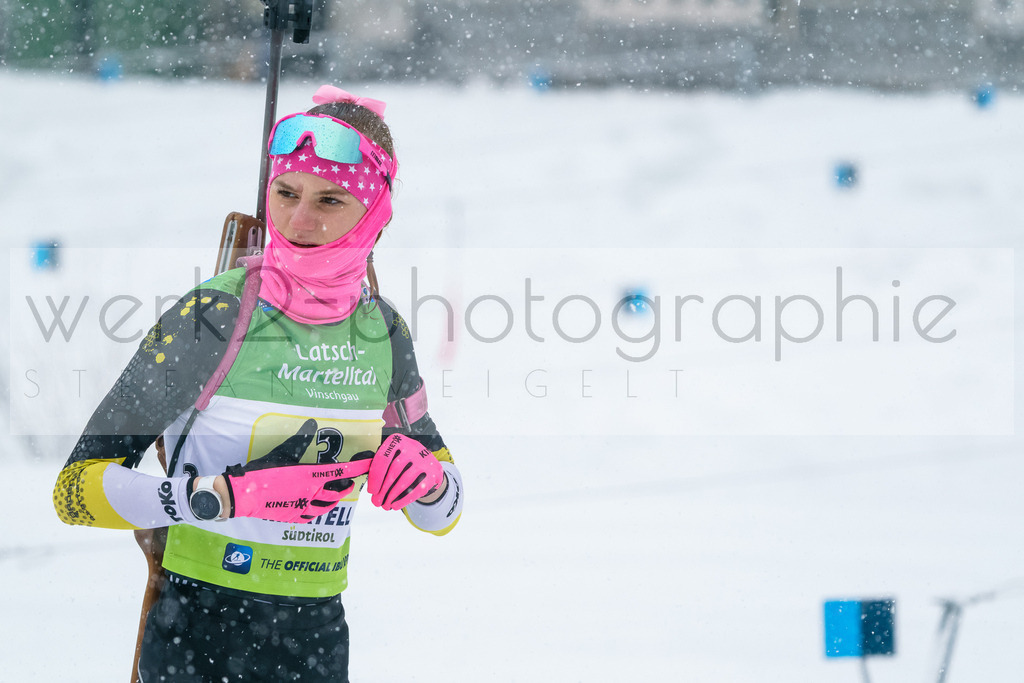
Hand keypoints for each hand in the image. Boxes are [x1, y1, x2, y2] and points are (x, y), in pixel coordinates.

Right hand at [223, 419, 371, 522]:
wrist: (246, 494)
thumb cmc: (263, 471)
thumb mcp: (284, 452)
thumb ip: (300, 440)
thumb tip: (310, 424)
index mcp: (311, 475)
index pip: (341, 471)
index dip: (357, 468)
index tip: (367, 465)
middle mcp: (312, 492)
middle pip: (338, 491)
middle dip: (346, 485)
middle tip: (350, 481)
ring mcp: (304, 506)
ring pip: (327, 505)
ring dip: (334, 498)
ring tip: (337, 493)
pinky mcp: (294, 516)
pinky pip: (312, 515)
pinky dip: (318, 510)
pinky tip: (317, 507)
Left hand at [366, 434, 443, 510]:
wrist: (429, 464)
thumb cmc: (403, 462)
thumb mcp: (391, 456)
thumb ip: (375, 463)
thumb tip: (356, 469)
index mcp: (397, 441)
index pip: (383, 459)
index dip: (375, 477)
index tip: (372, 491)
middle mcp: (412, 447)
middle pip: (394, 471)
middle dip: (383, 490)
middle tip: (376, 503)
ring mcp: (424, 459)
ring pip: (405, 481)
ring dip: (392, 496)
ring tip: (385, 506)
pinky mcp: (433, 472)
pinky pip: (417, 488)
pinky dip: (405, 499)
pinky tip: (396, 505)